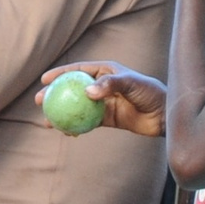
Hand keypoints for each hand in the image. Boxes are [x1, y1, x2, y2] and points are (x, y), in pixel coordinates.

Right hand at [39, 60, 167, 136]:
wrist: (164, 115)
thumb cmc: (150, 93)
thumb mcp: (131, 84)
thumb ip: (110, 85)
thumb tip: (87, 92)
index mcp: (105, 72)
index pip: (77, 70)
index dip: (59, 74)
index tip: (44, 80)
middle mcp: (102, 86)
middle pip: (72, 90)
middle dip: (54, 95)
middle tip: (40, 101)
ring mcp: (103, 103)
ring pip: (76, 108)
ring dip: (61, 114)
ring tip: (47, 122)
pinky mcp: (107, 119)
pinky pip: (87, 123)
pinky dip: (76, 127)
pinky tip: (66, 133)